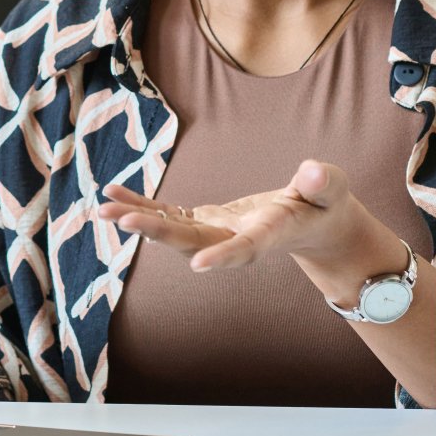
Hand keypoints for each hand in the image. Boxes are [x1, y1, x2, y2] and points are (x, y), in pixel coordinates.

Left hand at [97, 158, 366, 272]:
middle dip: (159, 233)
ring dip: (139, 222)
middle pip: (194, 242)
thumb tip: (314, 171)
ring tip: (103, 210)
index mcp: (271, 233)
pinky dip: (142, 207)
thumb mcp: (332, 189)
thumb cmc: (326, 205)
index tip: (200, 264)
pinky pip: (169, 216)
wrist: (313, 223)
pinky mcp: (205, 222)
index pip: (247, 248)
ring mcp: (217, 234)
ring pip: (173, 233)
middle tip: (123, 221)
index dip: (225, 256)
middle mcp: (236, 240)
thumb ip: (323, 183)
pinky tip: (113, 196)